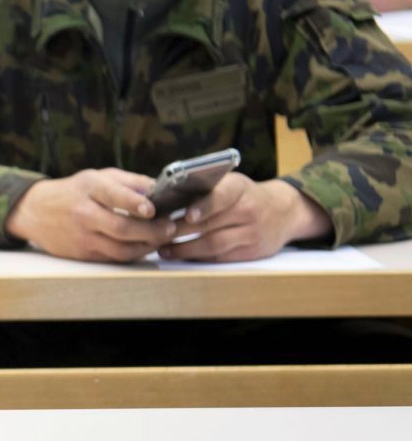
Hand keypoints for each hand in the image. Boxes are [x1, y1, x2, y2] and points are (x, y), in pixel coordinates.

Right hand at [6, 168, 174, 261]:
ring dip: (147, 246)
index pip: (113, 196)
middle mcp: (83, 213)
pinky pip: (114, 258)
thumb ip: (129, 182)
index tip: (152, 209)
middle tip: (170, 228)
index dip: (134, 203)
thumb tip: (160, 190)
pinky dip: (133, 254)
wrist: (34, 211)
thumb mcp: (97, 176)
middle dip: (152, 231)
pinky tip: (143, 246)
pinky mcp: (82, 254)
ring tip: (161, 239)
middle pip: (122, 228)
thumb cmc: (73, 191)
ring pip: (121, 249)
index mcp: (88, 188)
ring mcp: (82, 236)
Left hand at [157, 175, 329, 261]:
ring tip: (164, 250)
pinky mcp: (252, 251)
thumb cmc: (244, 195)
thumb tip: (164, 196)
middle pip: (210, 225)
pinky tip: (183, 256)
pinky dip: (200, 257)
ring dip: (186, 249)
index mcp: (239, 188)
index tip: (186, 215)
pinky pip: (221, 257)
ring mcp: (252, 233)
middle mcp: (248, 210)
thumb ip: (204, 188)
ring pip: (214, 245)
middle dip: (180, 232)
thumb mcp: (230, 183)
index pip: (220, 196)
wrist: (284, 211)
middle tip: (156, 234)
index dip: (203, 206)